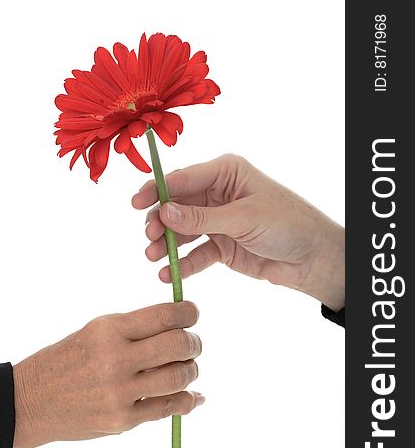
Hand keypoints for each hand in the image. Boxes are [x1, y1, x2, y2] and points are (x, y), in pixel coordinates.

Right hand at [12, 302, 203, 447]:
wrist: (32, 401)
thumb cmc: (68, 360)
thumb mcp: (95, 332)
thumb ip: (136, 329)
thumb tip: (181, 326)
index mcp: (108, 330)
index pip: (164, 316)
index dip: (189, 313)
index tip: (193, 314)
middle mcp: (115, 359)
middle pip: (178, 345)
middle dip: (194, 343)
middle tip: (192, 344)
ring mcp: (119, 392)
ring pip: (179, 377)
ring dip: (191, 371)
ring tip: (186, 368)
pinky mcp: (122, 420)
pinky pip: (169, 408)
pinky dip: (187, 401)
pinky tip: (192, 396)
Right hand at [132, 154, 344, 311]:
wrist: (312, 259)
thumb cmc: (287, 225)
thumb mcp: (243, 218)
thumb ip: (202, 217)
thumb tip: (164, 211)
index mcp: (226, 173)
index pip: (183, 178)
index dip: (157, 190)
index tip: (136, 204)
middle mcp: (218, 194)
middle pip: (177, 206)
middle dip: (160, 221)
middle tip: (150, 237)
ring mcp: (218, 221)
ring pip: (183, 231)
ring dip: (167, 244)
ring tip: (154, 257)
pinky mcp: (221, 246)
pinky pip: (196, 254)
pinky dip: (182, 263)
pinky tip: (169, 274)